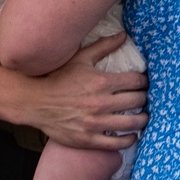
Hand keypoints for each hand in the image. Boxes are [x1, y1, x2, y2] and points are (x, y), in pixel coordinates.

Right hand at [19, 33, 148, 149]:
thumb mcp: (80, 58)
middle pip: (137, 101)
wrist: (35, 102)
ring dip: (142, 119)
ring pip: (132, 123)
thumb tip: (124, 35)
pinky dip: (129, 139)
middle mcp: (101, 103)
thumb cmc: (58, 78)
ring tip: (143, 116)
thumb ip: (104, 46)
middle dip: (144, 98)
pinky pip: (116, 143)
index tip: (144, 83)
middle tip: (144, 98)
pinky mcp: (88, 139)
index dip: (144, 81)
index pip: (136, 81)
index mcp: (102, 82)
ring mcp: (95, 123)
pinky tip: (132, 135)